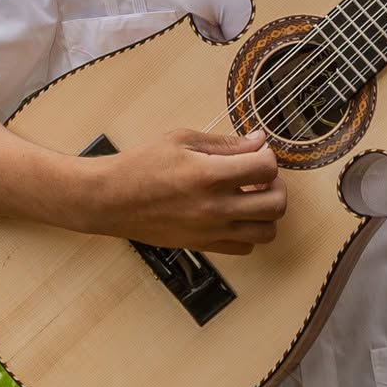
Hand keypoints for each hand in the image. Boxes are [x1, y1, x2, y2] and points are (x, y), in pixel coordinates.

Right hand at [86, 127, 287, 255]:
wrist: (110, 199)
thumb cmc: (141, 164)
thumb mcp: (182, 139)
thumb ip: (225, 143)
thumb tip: (258, 141)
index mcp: (209, 175)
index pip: (267, 168)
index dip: (268, 156)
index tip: (257, 153)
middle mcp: (214, 207)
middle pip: (276, 204)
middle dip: (276, 186)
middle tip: (260, 176)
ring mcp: (210, 230)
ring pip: (267, 231)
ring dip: (266, 212)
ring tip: (250, 197)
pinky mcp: (203, 245)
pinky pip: (245, 247)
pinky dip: (249, 232)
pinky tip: (235, 214)